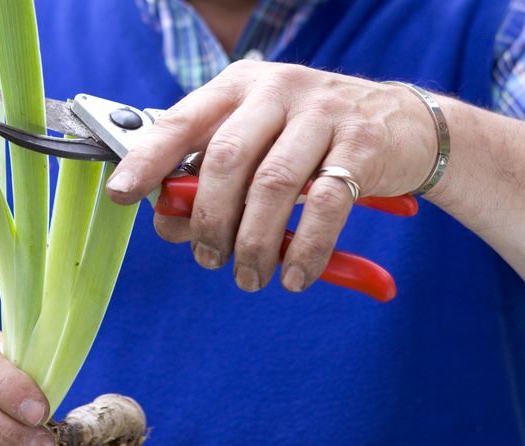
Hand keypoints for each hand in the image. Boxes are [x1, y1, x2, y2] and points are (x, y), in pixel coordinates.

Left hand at [106, 61, 436, 291]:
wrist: (405, 126)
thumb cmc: (312, 142)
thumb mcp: (257, 145)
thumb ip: (210, 177)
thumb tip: (166, 219)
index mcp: (240, 87)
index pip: (182, 121)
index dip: (147, 159)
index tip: (121, 193)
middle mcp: (277, 91)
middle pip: (226, 160)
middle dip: (209, 220)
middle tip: (208, 259)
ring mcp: (323, 114)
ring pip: (272, 186)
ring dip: (253, 243)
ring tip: (249, 276)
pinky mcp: (362, 146)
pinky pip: (326, 206)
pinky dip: (305, 250)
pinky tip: (293, 277)